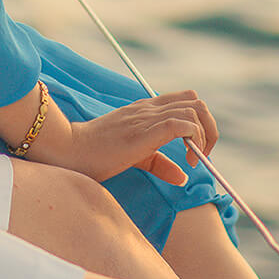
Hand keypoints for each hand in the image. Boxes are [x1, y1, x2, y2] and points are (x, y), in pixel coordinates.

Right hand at [61, 90, 218, 185]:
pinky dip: (193, 140)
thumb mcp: (135, 158)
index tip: (197, 150)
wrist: (69, 149)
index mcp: (146, 110)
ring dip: (203, 136)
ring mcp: (146, 118)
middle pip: (197, 102)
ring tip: (193, 159)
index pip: (187, 100)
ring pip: (194, 110)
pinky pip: (180, 125)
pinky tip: (186, 161)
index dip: (201, 123)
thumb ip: (160, 164)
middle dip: (209, 129)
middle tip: (202, 155)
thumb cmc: (95, 154)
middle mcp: (149, 109)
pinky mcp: (144, 132)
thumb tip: (183, 177)